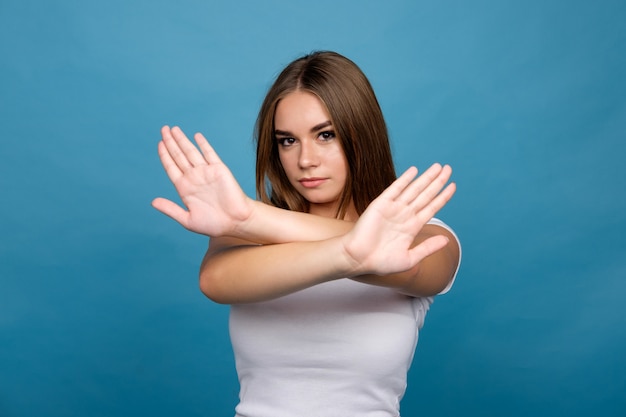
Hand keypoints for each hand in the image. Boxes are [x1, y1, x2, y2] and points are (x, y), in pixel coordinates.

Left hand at [152, 126, 252, 236]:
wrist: (236, 222)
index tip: (159, 143)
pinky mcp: (219, 170)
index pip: (171, 167)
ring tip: (173, 129)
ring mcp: (206, 172)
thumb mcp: (188, 219)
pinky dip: (203, 144)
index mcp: (184, 188)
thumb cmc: (214, 224)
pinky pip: (209, 154)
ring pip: (191, 152)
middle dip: (170, 142)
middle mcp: (194, 177)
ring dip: (182, 140)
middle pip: (178, 156)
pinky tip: (196, 136)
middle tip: (163, 129)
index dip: (164, 155)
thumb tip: (153, 202)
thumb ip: (170, 209)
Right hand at [341, 164, 455, 275]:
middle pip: (425, 195)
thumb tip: (447, 240)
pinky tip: (414, 171)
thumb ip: (428, 248)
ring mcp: (393, 208)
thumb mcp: (409, 258)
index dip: (442, 197)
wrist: (358, 259)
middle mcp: (405, 215)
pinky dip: (404, 179)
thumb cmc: (381, 262)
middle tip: (449, 169)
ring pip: (414, 189)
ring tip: (438, 167)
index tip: (453, 186)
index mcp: (412, 227)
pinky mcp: (381, 204)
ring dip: (426, 178)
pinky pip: (395, 189)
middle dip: (437, 182)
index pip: (431, 207)